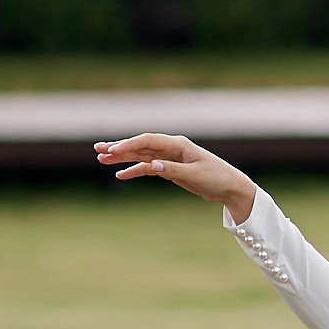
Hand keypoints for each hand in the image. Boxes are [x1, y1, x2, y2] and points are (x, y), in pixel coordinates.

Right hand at [96, 131, 254, 219]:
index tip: (113, 150)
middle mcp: (171, 148)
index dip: (129, 144)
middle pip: (141, 146)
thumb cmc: (216, 178)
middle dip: (119, 147)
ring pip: (141, 156)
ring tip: (102, 159)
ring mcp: (169, 158)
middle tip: (98, 149)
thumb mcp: (194, 174)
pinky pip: (148, 168)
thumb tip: (151, 165)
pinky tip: (121, 175)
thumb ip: (172, 169)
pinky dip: (135, 171)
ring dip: (122, 158)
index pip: (148, 141)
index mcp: (178, 145)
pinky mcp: (170, 169)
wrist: (230, 187)